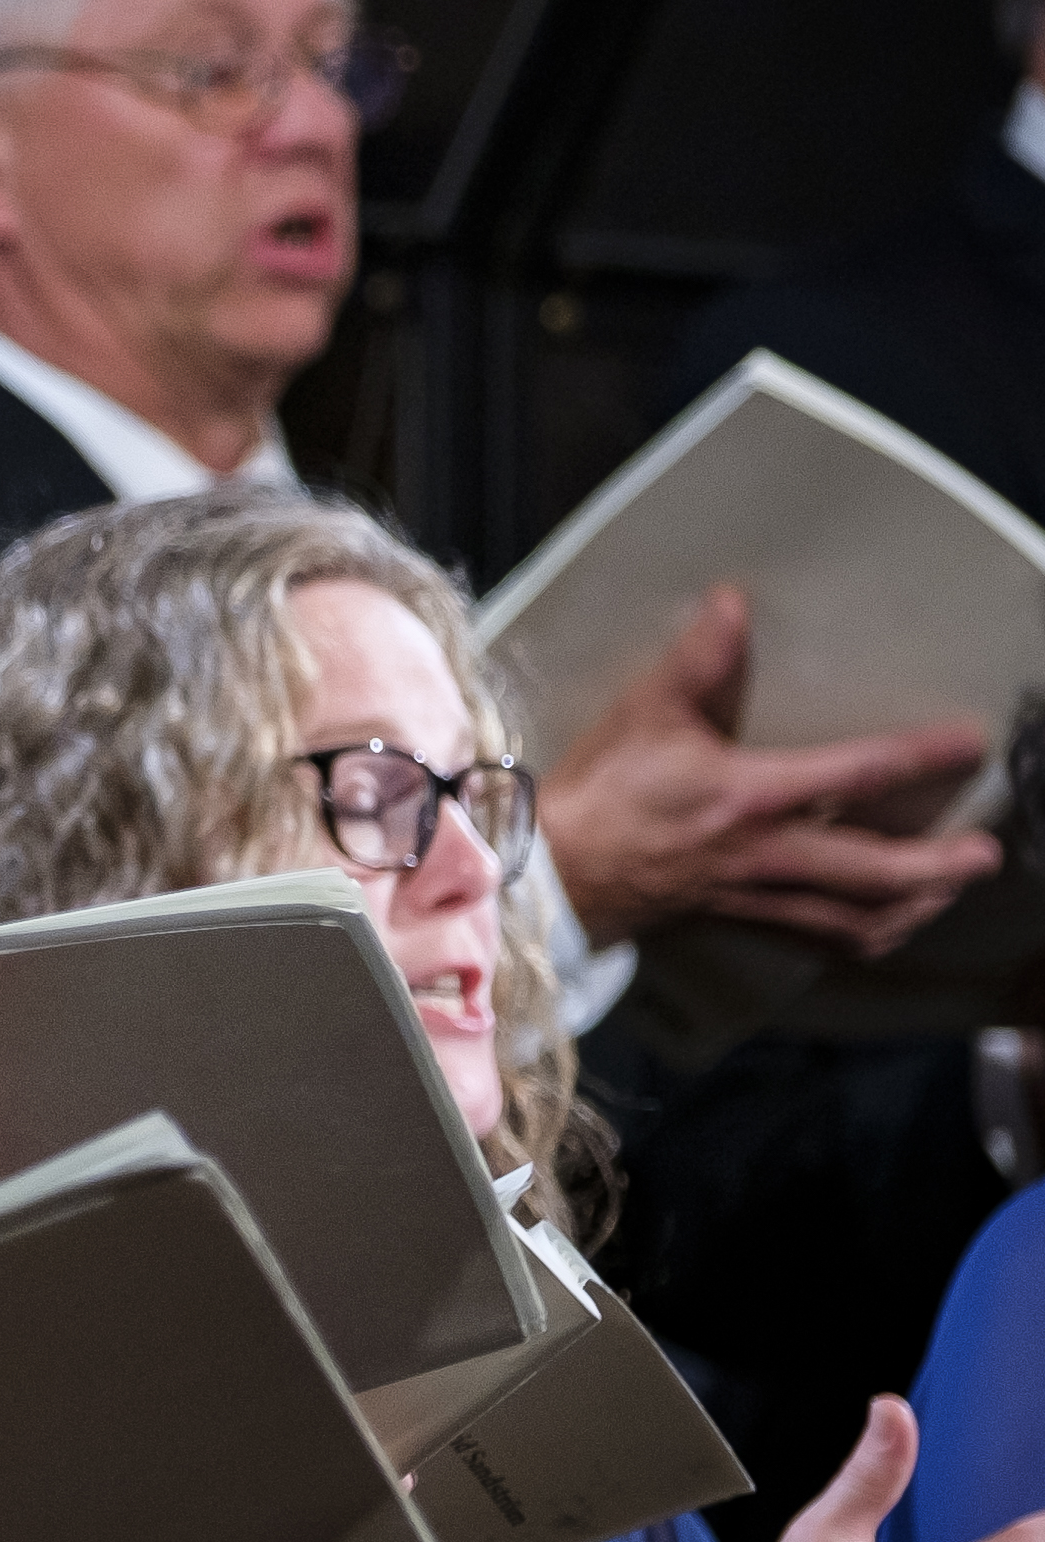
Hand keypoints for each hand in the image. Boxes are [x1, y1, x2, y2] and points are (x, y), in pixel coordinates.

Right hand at [537, 586, 999, 955]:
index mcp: (752, 796)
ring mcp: (760, 894)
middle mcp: (769, 852)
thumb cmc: (600, 792)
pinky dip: (863, 935)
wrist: (555, 871)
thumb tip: (733, 602)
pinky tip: (883, 925)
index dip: (920, 757)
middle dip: (940, 866)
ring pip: (859, 916)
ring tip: (949, 890)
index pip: (858, 774)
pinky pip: (820, 939)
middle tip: (986, 853)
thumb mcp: (642, 712)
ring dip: (916, 906)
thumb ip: (696, 660)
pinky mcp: (743, 918)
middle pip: (879, 871)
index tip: (969, 743)